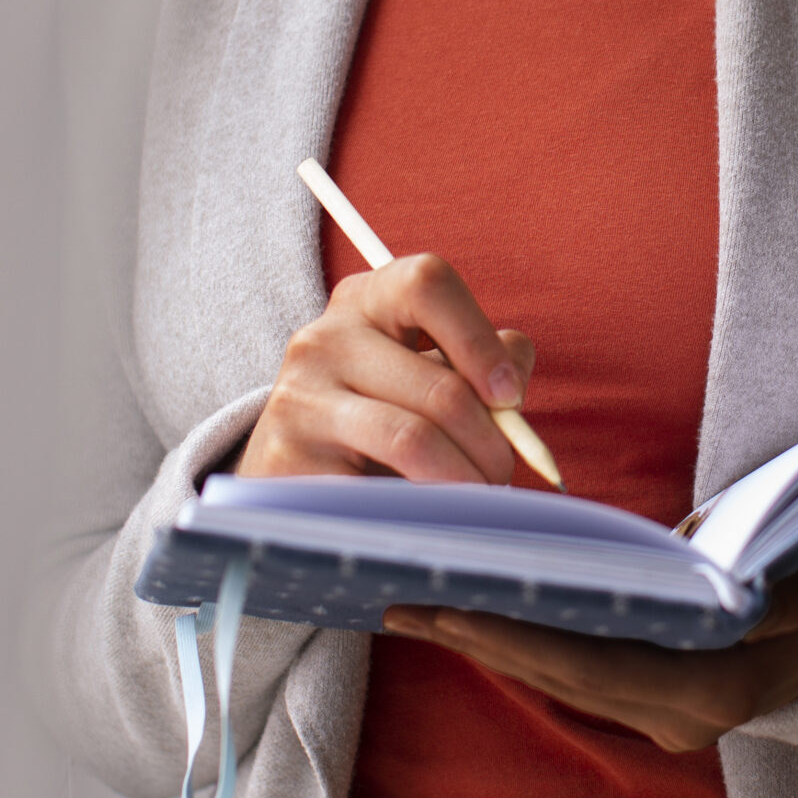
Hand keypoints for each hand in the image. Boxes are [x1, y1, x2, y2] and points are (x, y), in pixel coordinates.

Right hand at [237, 254, 534, 484]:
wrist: (295, 463)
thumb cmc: (384, 411)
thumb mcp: (431, 371)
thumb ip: (486, 362)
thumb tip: (513, 382)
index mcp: (368, 300)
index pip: (428, 284)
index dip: (479, 340)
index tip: (509, 396)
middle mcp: (325, 338)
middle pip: (439, 385)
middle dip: (491, 442)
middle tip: (502, 474)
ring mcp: (299, 398)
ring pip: (412, 438)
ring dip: (463, 478)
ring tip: (475, 497)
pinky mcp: (285, 458)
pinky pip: (375, 489)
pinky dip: (417, 507)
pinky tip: (426, 513)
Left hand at [383, 526, 797, 750]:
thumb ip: (778, 590)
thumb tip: (722, 585)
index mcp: (714, 687)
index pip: (595, 664)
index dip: (520, 637)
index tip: (452, 607)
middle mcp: (679, 717)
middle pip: (560, 675)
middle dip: (479, 638)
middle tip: (399, 600)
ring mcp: (664, 717)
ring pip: (558, 679)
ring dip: (487, 644)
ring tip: (414, 605)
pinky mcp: (652, 703)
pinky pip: (573, 672)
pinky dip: (520, 644)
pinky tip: (472, 615)